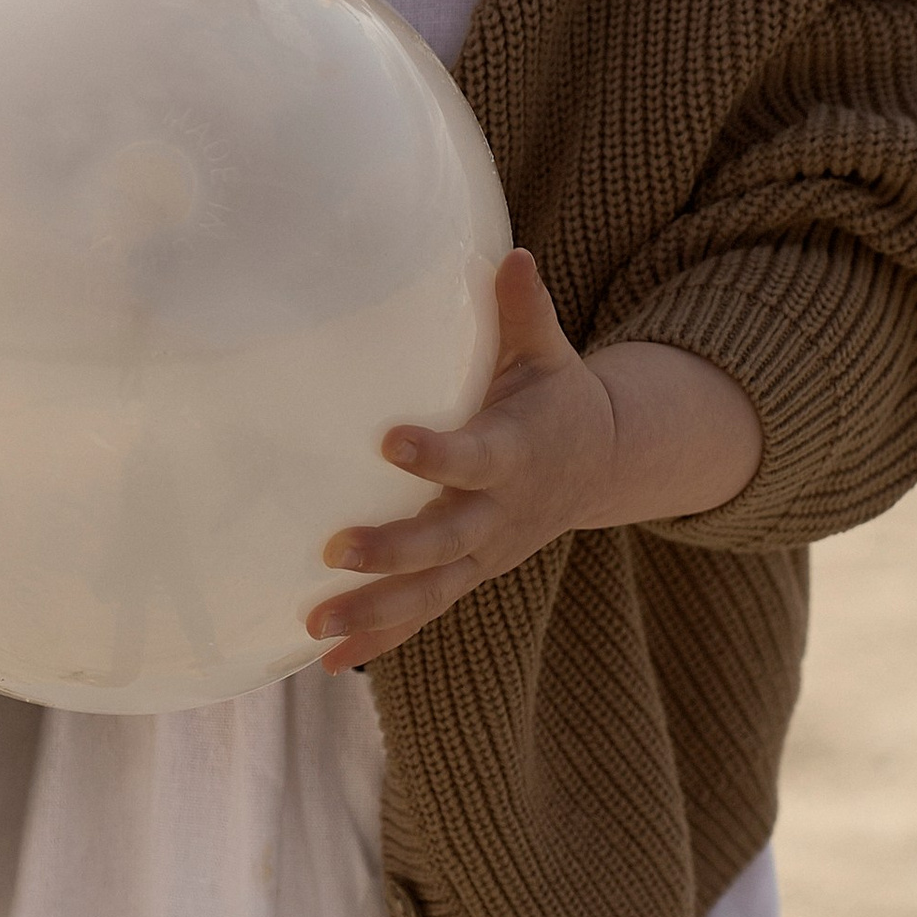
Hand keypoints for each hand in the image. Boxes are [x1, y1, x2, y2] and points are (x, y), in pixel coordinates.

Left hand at [308, 248, 616, 674]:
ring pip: (430, 593)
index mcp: (514, 453)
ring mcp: (482, 554)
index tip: (390, 441)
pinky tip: (327, 661)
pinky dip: (380, 640)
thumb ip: (523, 311)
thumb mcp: (547, 353)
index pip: (474, 457)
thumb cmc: (555, 395)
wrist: (600, 463)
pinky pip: (422, 615)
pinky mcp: (468, 576)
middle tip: (337, 549)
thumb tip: (510, 255)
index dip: (437, 454)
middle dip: (395, 553)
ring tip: (316, 628)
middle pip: (446, 542)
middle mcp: (499, 515)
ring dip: (375, 613)